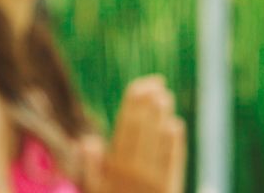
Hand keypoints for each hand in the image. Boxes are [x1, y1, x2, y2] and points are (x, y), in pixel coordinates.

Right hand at [96, 75, 185, 192]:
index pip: (125, 128)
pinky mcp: (168, 191)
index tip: (141, 85)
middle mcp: (133, 174)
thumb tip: (88, 141)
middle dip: (149, 105)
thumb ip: (91, 168)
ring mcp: (153, 183)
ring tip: (165, 97)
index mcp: (113, 169)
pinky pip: (173, 163)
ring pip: (158, 142)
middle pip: (143, 131)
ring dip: (162, 118)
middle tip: (156, 82)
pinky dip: (174, 144)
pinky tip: (176, 126)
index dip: (134, 105)